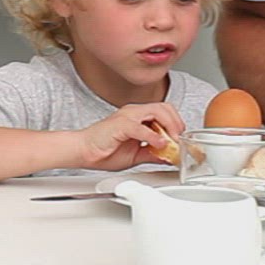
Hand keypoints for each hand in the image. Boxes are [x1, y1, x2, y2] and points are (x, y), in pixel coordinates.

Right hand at [73, 102, 187, 171]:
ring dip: (169, 126)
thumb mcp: (137, 155)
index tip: (182, 140)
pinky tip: (158, 144)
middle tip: (181, 139)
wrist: (83, 152)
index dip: (177, 124)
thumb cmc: (104, 151)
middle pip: (165, 107)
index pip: (165, 112)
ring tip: (173, 141)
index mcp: (138, 117)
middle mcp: (134, 113)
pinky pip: (141, 127)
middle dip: (177, 123)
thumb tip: (170, 157)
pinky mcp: (120, 124)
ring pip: (157, 111)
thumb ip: (153, 153)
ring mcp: (127, 116)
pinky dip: (153, 136)